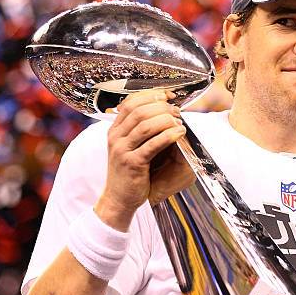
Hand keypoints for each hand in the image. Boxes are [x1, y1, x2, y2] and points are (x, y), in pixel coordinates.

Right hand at [94, 90, 193, 230]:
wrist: (119, 199)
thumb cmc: (130, 172)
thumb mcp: (130, 147)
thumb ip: (141, 130)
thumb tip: (165, 111)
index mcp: (115, 129)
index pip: (131, 102)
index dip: (151, 95)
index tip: (168, 96)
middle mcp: (116, 137)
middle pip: (140, 111)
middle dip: (162, 107)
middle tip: (177, 111)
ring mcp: (122, 150)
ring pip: (145, 126)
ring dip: (166, 120)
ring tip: (180, 123)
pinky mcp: (132, 164)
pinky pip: (152, 145)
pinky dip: (168, 136)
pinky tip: (179, 133)